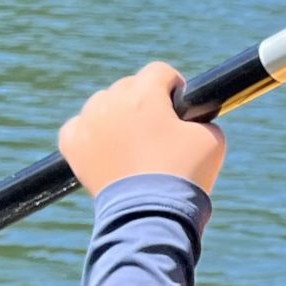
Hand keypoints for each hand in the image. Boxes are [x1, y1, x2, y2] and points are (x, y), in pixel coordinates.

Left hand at [59, 62, 225, 197]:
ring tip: (133, 143)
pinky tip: (108, 149)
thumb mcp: (213, 140)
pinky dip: (92, 135)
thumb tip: (194, 120)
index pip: (160, 72)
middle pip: (129, 86)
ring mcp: (88, 122)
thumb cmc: (185, 174)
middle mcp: (111, 101)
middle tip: (158, 131)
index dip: (174, 86)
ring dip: (117, 116)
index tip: (179, 107)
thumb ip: (203, 119)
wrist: (150, 214)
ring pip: (102, 104)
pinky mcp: (72, 145)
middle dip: (144, 102)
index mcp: (144, 94)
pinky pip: (79, 127)